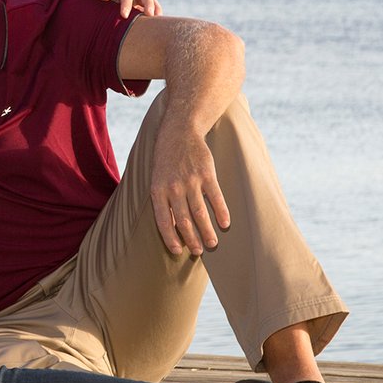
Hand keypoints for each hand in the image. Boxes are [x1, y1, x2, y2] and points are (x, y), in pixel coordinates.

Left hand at [149, 126, 230, 256]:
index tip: (177, 251)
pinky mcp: (207, 173)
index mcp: (158, 190)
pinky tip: (225, 223)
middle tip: (199, 251)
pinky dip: (221, 212)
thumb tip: (172, 226)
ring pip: (200, 212)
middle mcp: (173, 187)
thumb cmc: (166, 159)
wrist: (180, 131)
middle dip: (192, 239)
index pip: (163, 220)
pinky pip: (216, 197)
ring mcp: (191, 180)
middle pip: (184, 220)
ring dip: (207, 230)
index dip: (170, 238)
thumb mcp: (157, 178)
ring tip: (212, 243)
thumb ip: (164, 200)